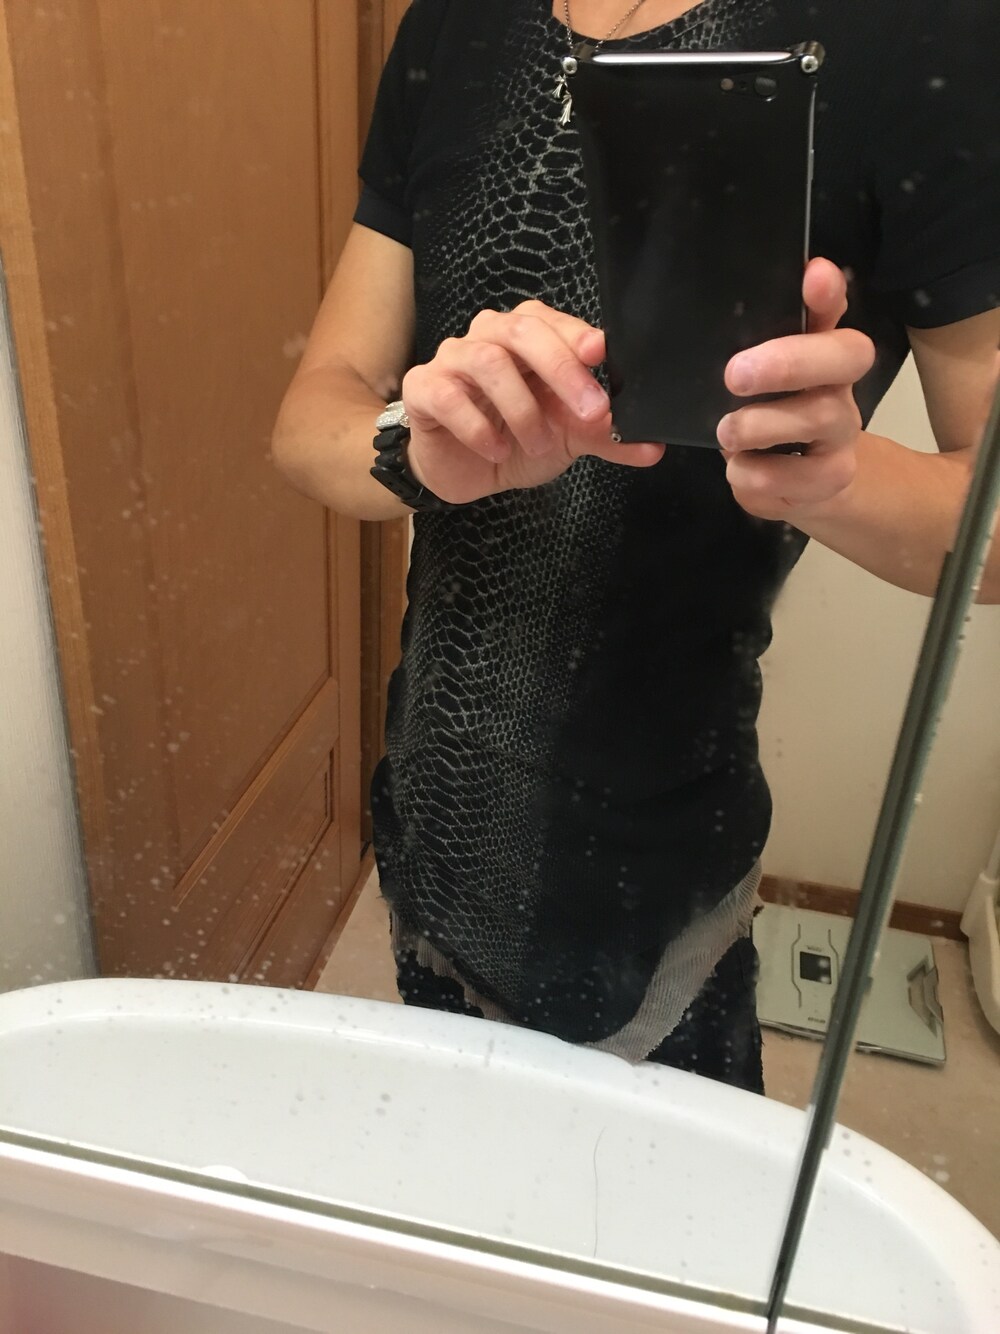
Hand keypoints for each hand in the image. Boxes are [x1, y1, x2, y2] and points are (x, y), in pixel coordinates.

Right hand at [401, 301, 663, 504]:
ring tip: (538, 443)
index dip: (577, 336)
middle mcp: (490, 338)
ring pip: (488, 361)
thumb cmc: (513, 438)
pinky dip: (477, 425)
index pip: (554, 323)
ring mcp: (453, 360)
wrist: (463, 472)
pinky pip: (447, 394)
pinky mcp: (424, 390)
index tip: (602, 356)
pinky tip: (496, 449)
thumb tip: (653, 445)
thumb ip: (607, 435)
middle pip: (523, 332)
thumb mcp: (567, 437)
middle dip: (562, 370)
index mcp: (528, 338)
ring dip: (522, 408)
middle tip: (589, 411)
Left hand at [717, 259, 875, 521]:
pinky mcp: (824, 483)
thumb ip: (767, 335)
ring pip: (815, 420)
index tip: (814, 276)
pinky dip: (749, 474)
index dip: (829, 296)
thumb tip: (780, 285)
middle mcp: (840, 390)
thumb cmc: (777, 417)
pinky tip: (740, 469)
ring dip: (758, 425)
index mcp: (824, 356)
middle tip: (735, 374)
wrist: (812, 485)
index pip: (835, 313)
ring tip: (727, 432)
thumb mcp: (768, 378)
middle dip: (788, 362)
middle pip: (842, 362)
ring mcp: (839, 439)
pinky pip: (783, 478)